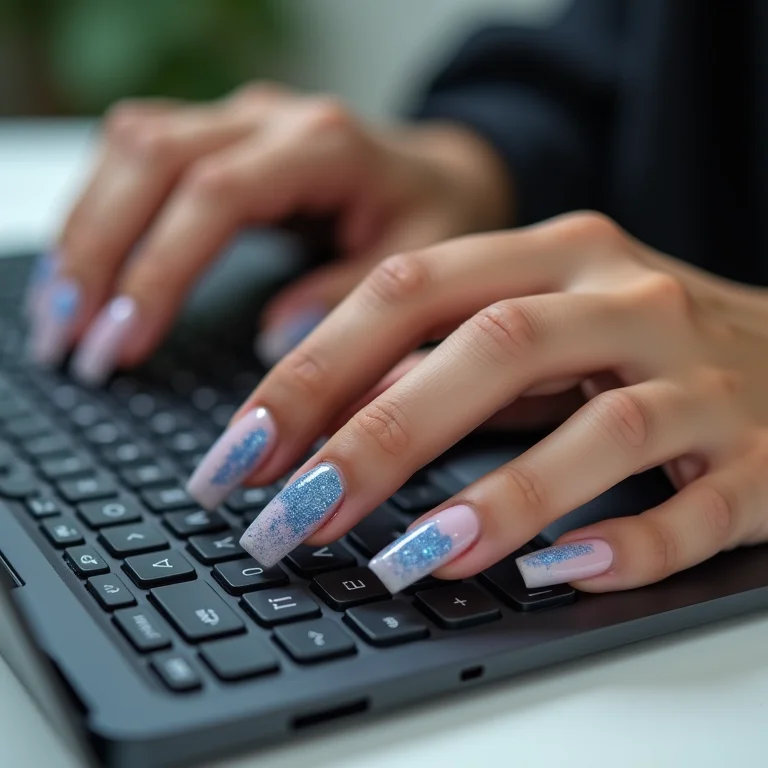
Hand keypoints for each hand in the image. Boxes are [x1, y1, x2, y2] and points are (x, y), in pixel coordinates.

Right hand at [26, 83, 510, 382]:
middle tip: (69, 342)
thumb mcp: (422, 266)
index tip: (124, 343)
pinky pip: (137, 156)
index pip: (216, 195)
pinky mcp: (220, 138)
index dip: (160, 269)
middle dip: (98, 253)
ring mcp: (238, 122)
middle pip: (151, 157)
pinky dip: (101, 213)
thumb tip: (274, 343)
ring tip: (59, 318)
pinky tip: (86, 269)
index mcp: (325, 146)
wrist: (441, 175)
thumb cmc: (435, 218)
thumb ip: (352, 298)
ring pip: (130, 146)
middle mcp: (271, 119)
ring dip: (85, 232)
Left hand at [187, 212, 767, 592]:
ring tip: (409, 560)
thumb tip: (329, 403)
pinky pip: (693, 510)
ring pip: (600, 431)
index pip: (412, 288)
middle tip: (296, 518)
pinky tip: (554, 576)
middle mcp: (627, 300)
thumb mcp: (540, 316)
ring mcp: (702, 379)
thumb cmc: (640, 339)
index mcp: (556, 254)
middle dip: (379, 438)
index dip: (317, 369)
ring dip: (497, 500)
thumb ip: (443, 349)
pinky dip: (622, 547)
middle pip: (493, 348)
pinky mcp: (760, 458)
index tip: (245, 450)